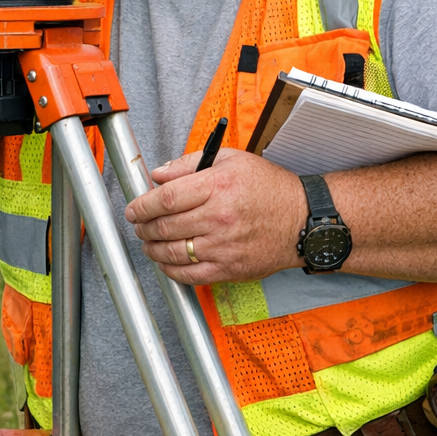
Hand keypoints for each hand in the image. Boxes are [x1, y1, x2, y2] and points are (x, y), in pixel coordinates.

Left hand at [124, 149, 308, 284]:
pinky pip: (189, 275)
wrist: (302, 220)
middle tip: (138, 224)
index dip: (142, 205)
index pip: (166, 198)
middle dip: (142, 227)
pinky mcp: (229, 268)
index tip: (134, 208)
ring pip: (173, 252)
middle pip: (164, 226)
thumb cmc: (269, 188)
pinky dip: (170, 270)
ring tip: (148, 242)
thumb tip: (158, 175)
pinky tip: (165, 261)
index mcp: (217, 186)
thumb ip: (189, 164)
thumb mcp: (231, 160)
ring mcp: (223, 246)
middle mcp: (218, 217)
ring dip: (152, 248)